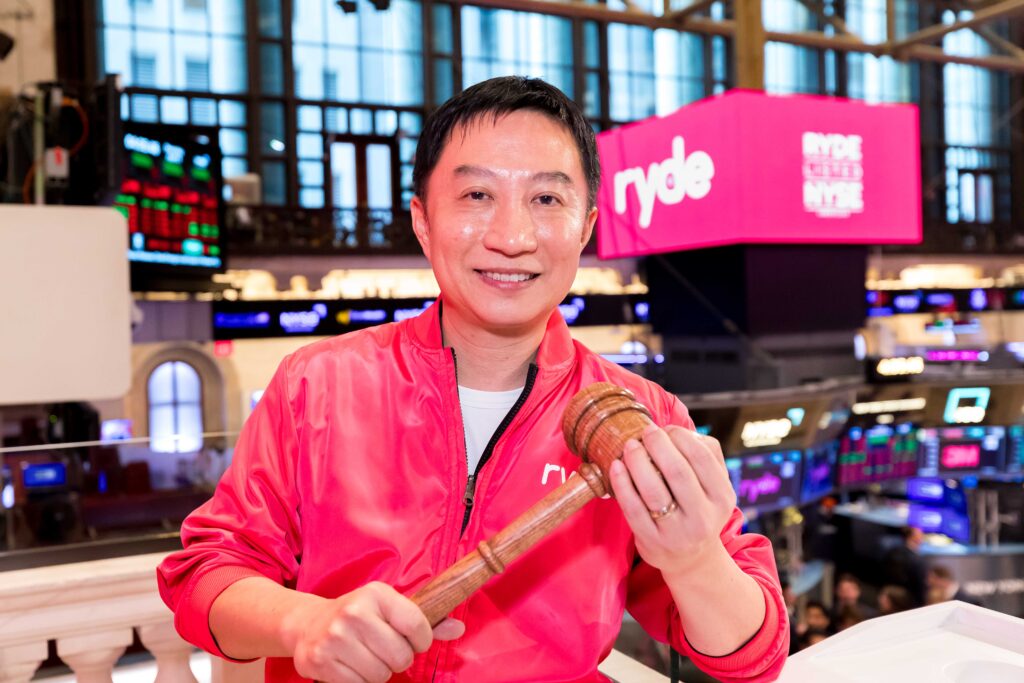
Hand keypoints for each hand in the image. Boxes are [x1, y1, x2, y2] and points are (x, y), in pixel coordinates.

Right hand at [283, 581, 464, 681]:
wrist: (308, 624)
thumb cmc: (358, 616)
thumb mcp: (390, 609)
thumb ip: (425, 621)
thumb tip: (458, 628)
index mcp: (376, 594)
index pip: (417, 625)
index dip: (421, 641)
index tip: (412, 640)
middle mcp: (354, 613)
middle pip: (400, 657)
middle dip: (398, 659)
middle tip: (383, 649)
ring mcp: (335, 638)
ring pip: (381, 675)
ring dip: (378, 672)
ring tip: (366, 656)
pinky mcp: (320, 661)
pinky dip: (360, 682)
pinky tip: (351, 665)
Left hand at [608, 424, 735, 577]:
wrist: (691, 558)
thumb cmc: (699, 508)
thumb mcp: (715, 486)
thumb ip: (706, 454)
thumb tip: (676, 430)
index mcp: (722, 497)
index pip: (702, 458)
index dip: (681, 437)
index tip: (666, 429)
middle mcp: (703, 517)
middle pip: (678, 472)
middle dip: (658, 445)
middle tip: (645, 432)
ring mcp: (676, 532)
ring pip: (653, 490)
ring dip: (637, 461)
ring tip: (630, 446)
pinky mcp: (652, 542)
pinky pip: (633, 508)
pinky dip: (622, 483)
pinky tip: (616, 466)